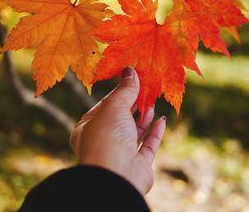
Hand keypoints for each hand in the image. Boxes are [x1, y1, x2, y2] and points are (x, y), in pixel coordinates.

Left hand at [69, 67, 165, 194]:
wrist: (115, 177)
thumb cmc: (106, 137)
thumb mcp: (114, 107)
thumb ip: (124, 90)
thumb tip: (130, 71)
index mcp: (87, 128)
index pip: (104, 106)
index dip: (118, 92)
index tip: (131, 80)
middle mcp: (102, 141)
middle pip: (120, 119)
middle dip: (133, 104)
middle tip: (145, 90)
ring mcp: (120, 154)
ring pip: (134, 132)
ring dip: (144, 117)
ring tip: (152, 102)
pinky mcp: (137, 164)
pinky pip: (147, 146)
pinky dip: (155, 132)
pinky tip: (161, 119)